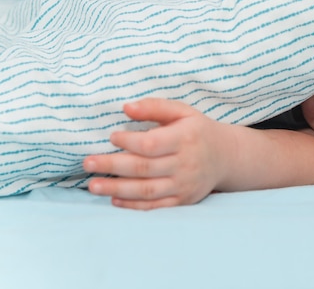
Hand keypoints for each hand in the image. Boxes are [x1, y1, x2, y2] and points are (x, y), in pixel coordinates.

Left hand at [84, 98, 232, 209]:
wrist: (225, 156)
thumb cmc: (197, 130)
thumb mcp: (182, 112)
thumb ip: (155, 107)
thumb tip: (126, 107)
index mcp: (186, 138)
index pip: (151, 143)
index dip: (129, 141)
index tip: (111, 137)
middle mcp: (186, 163)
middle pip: (144, 168)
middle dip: (112, 166)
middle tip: (88, 162)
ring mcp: (184, 184)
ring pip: (146, 190)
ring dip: (117, 189)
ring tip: (93, 185)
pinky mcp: (183, 200)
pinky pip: (155, 206)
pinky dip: (133, 206)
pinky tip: (114, 200)